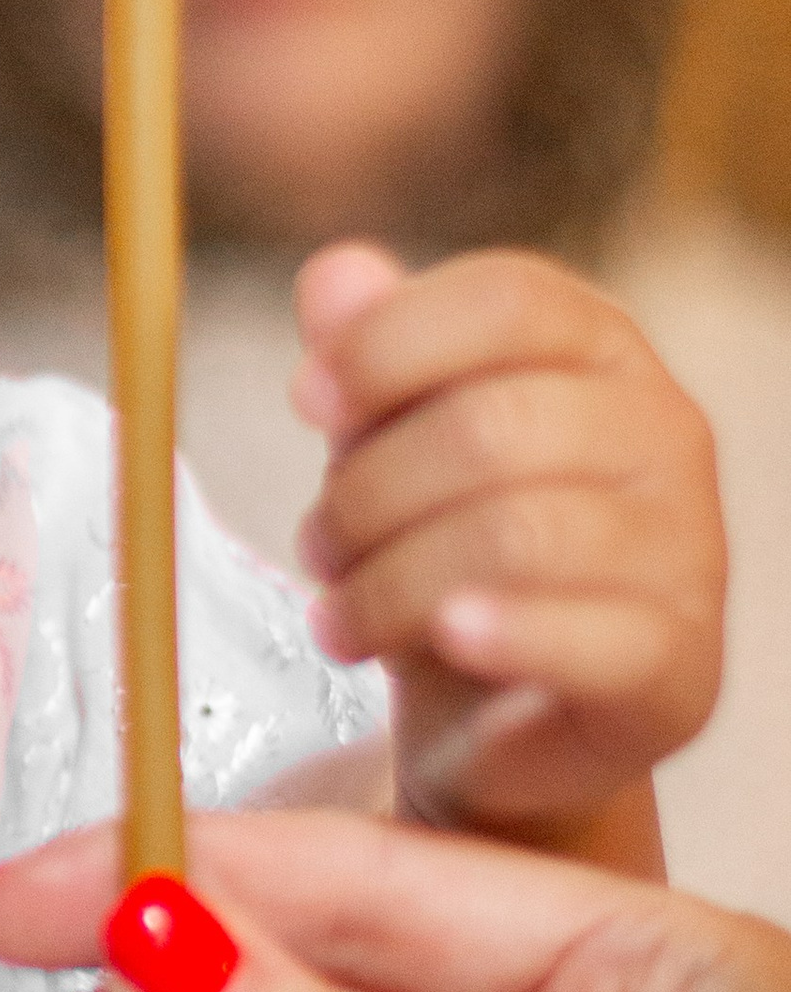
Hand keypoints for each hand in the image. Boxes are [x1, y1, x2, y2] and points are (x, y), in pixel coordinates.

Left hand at [291, 241, 720, 858]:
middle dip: (365, 491)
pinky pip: (591, 635)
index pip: (509, 298)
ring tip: (337, 617)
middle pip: (493, 422)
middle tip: (315, 546)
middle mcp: (664, 433)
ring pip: (519, 532)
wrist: (487, 719)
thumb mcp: (384, 444)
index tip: (305, 399)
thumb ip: (366, 355)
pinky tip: (447, 638)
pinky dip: (504, 633)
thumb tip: (335, 271)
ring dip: (390, 580)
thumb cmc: (436, 550)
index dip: (388, 341)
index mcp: (598, 351)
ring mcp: (687, 551)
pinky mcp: (677, 667)